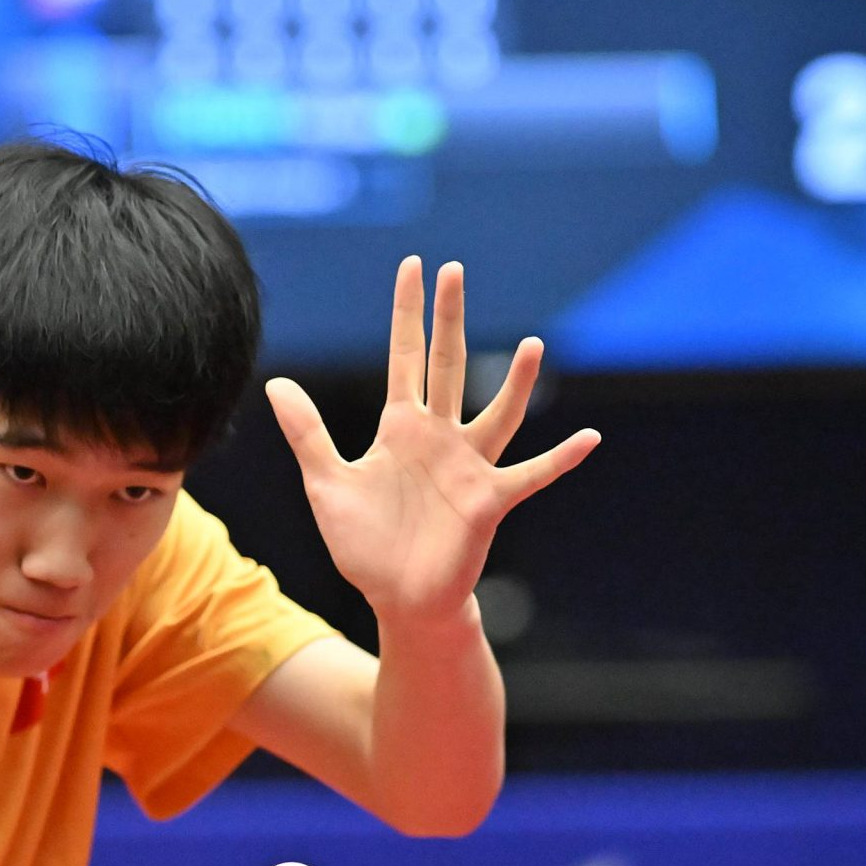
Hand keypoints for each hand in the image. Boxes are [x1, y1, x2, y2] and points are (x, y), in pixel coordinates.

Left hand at [266, 258, 599, 626]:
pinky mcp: (488, 500)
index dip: (407, 313)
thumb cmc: (366, 544)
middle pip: (447, 365)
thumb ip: (307, 433)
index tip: (413, 267)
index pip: (405, 357)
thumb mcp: (327, 482)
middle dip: (449, 319)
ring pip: (496, 413)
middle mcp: (439, 437)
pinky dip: (560, 458)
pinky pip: (531, 474)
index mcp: (400, 428)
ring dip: (515, 381)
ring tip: (532, 344)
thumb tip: (277, 383)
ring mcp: (468, 466)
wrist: (398, 598)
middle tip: (454, 270)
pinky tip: (588, 437)